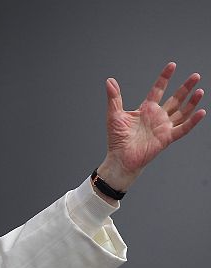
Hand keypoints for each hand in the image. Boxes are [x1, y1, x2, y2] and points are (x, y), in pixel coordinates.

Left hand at [97, 62, 204, 195]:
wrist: (120, 159)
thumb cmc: (117, 139)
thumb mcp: (114, 115)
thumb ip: (114, 98)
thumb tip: (109, 80)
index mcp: (146, 109)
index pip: (158, 90)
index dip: (165, 78)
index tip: (172, 65)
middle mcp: (157, 116)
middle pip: (175, 99)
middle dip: (185, 88)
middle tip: (196, 76)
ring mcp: (163, 127)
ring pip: (182, 112)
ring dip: (192, 102)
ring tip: (200, 90)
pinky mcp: (167, 138)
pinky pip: (183, 128)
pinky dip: (193, 121)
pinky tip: (201, 112)